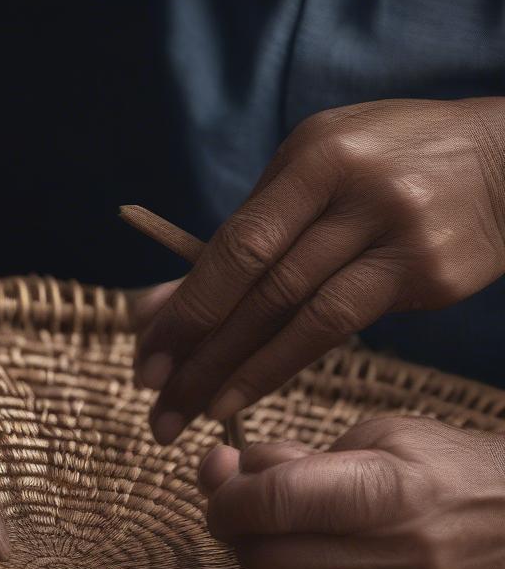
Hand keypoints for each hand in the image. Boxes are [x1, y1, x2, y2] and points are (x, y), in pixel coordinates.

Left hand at [134, 98, 504, 442]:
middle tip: (154, 402)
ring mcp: (392, 227)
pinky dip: (281, 365)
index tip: (143, 357)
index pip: (232, 244)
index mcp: (312, 155)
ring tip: (188, 414)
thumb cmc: (386, 171)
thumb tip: (153, 310)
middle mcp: (349, 185)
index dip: (184, 307)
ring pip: (293, 311)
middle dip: (195, 349)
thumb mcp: (312, 179)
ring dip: (232, 370)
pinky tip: (242, 397)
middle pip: (255, 281)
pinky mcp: (424, 269)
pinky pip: (338, 326)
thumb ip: (240, 240)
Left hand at [197, 417, 504, 568]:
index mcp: (387, 488)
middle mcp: (400, 552)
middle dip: (238, 532)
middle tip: (244, 508)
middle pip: (266, 556)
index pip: (272, 503)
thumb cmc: (441, 464)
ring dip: (268, 562)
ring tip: (291, 531)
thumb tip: (220, 470)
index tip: (219, 489)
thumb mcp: (373, 436)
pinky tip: (334, 561)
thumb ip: (292, 458)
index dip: (226, 499)